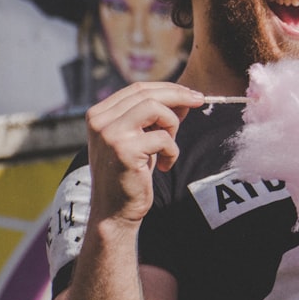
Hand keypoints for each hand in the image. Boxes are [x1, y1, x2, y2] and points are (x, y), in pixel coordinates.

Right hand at [85, 82, 203, 226]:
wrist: (115, 211)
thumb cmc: (132, 172)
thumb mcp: (140, 137)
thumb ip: (154, 117)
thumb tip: (185, 96)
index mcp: (99, 114)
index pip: (138, 88)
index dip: (168, 88)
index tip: (192, 94)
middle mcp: (100, 120)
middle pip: (147, 93)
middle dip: (179, 95)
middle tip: (199, 101)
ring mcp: (109, 133)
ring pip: (155, 108)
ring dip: (172, 124)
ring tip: (169, 145)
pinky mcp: (124, 149)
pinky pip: (163, 138)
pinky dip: (172, 151)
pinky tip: (164, 166)